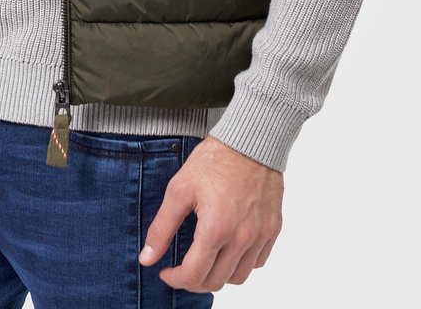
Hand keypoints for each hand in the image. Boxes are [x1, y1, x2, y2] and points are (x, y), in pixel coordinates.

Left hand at [138, 135, 283, 292]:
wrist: (250, 139)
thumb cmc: (214, 160)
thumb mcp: (179, 189)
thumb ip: (162, 227)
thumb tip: (147, 258)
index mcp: (216, 228)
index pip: (194, 275)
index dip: (175, 279)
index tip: (166, 271)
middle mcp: (242, 238)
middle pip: (215, 282)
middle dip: (193, 280)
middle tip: (182, 267)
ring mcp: (260, 235)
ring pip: (238, 277)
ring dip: (218, 275)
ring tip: (205, 259)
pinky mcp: (273, 228)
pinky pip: (257, 262)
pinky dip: (241, 263)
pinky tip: (228, 248)